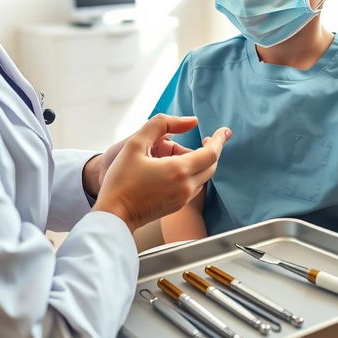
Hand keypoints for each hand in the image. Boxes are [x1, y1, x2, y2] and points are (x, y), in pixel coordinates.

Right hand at [93, 114, 230, 232]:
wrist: (113, 215)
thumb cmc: (121, 180)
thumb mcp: (135, 144)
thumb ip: (161, 125)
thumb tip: (190, 121)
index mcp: (179, 170)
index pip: (211, 153)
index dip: (219, 140)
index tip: (225, 130)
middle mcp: (186, 187)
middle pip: (211, 166)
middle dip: (212, 150)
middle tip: (207, 137)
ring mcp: (182, 199)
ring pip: (203, 177)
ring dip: (201, 162)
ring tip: (186, 151)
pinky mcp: (176, 206)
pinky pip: (194, 187)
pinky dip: (193, 173)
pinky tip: (178, 167)